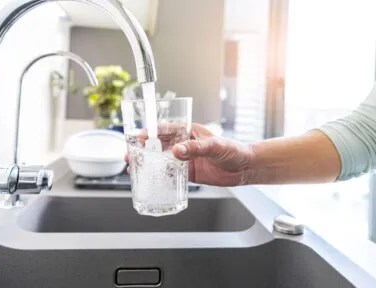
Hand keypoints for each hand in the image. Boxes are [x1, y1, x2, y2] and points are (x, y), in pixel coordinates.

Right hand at [125, 123, 252, 186]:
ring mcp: (186, 159)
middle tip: (131, 155)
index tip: (138, 138)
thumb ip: (195, 148)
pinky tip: (152, 179)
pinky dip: (161, 176)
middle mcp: (185, 145)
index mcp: (189, 132)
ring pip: (162, 160)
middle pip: (159, 145)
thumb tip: (176, 151)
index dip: (149, 133)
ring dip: (149, 163)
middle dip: (144, 149)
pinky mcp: (189, 172)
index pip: (165, 130)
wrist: (245, 167)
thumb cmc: (234, 150)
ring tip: (135, 168)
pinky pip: (172, 174)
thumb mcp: (214, 146)